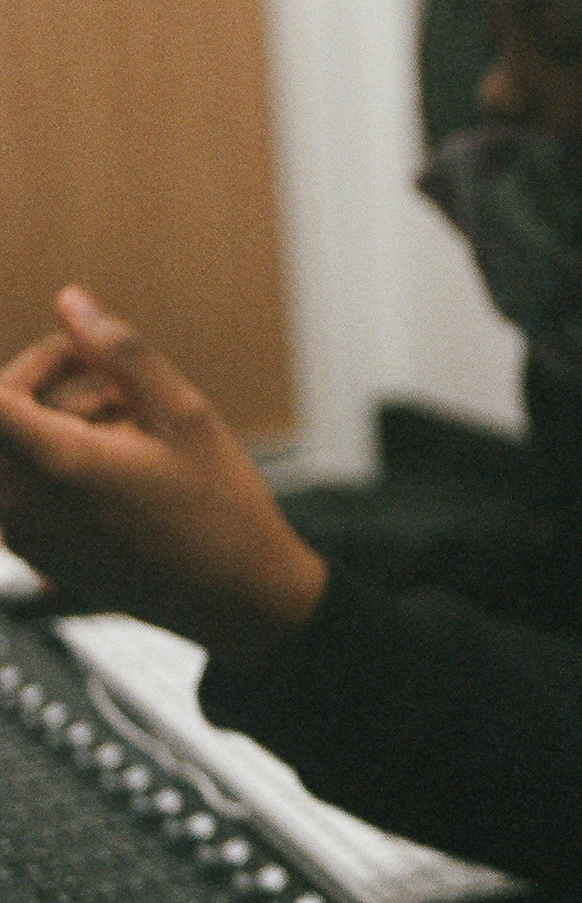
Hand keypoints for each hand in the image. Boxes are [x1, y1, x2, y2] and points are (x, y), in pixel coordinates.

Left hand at [0, 288, 326, 668]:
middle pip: (1, 419)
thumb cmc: (220, 509)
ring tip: (132, 426)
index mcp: (59, 467)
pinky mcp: (37, 557)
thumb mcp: (185, 413)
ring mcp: (27, 539)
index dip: (35, 363)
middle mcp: (26, 509)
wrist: (237, 599)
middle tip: (116, 382)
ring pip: (12, 454)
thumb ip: (121, 353)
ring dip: (57, 423)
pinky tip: (121, 462)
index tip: (82, 355)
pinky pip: (22, 490)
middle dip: (47, 386)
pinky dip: (58, 462)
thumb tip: (72, 304)